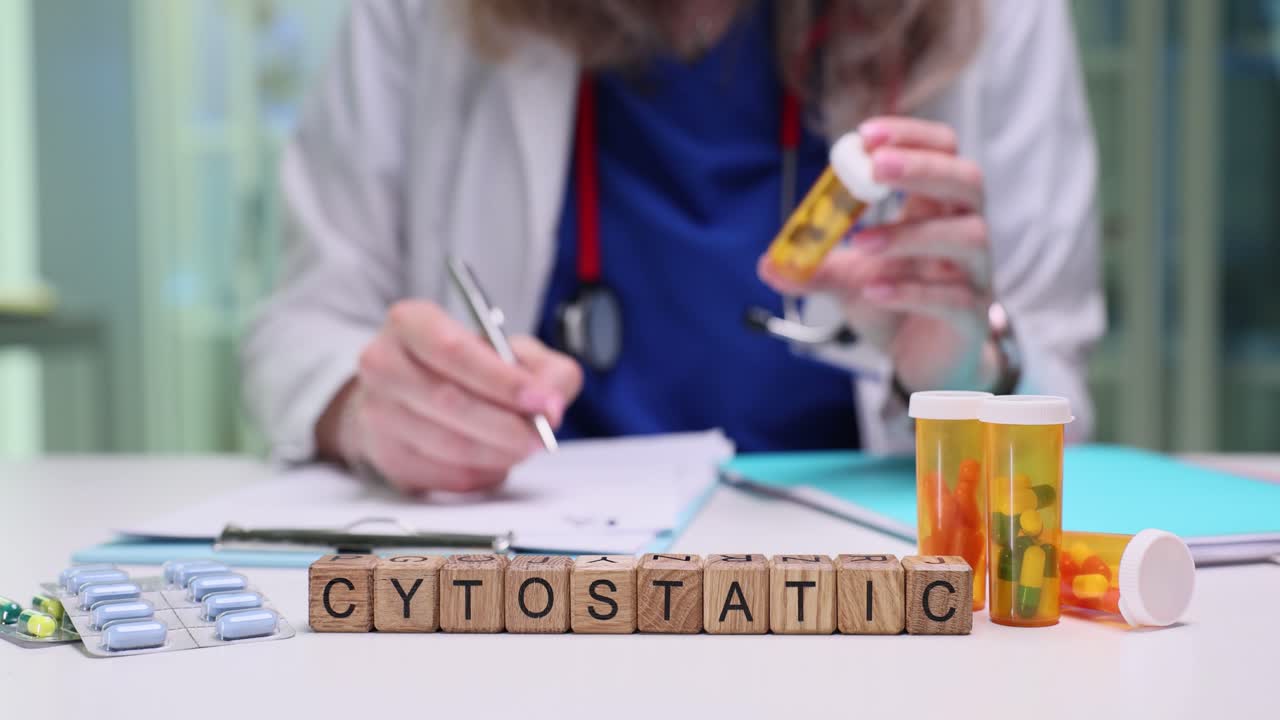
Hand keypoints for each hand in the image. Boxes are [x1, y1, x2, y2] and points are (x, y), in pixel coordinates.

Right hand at [317, 300, 582, 493]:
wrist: (413, 394)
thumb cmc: (467, 368)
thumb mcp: (512, 352)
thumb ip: (546, 369)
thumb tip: (552, 405)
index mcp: (411, 322)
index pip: (454, 351)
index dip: (502, 380)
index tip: (542, 401)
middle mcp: (383, 363)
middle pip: (449, 401)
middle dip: (506, 425)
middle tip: (541, 436)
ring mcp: (377, 413)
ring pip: (448, 444)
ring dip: (497, 453)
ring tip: (521, 446)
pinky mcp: (385, 456)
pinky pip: (443, 475)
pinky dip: (480, 473)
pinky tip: (494, 459)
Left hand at [759, 116, 998, 392]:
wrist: (920, 363)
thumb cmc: (893, 305)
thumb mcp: (847, 279)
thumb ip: (813, 267)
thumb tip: (767, 263)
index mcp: (935, 208)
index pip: (943, 150)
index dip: (911, 136)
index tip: (865, 135)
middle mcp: (963, 232)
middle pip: (967, 181)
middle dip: (923, 168)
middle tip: (877, 167)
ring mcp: (975, 274)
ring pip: (967, 237)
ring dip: (911, 234)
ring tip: (862, 243)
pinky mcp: (972, 317)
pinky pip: (954, 296)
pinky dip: (913, 291)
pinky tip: (874, 290)